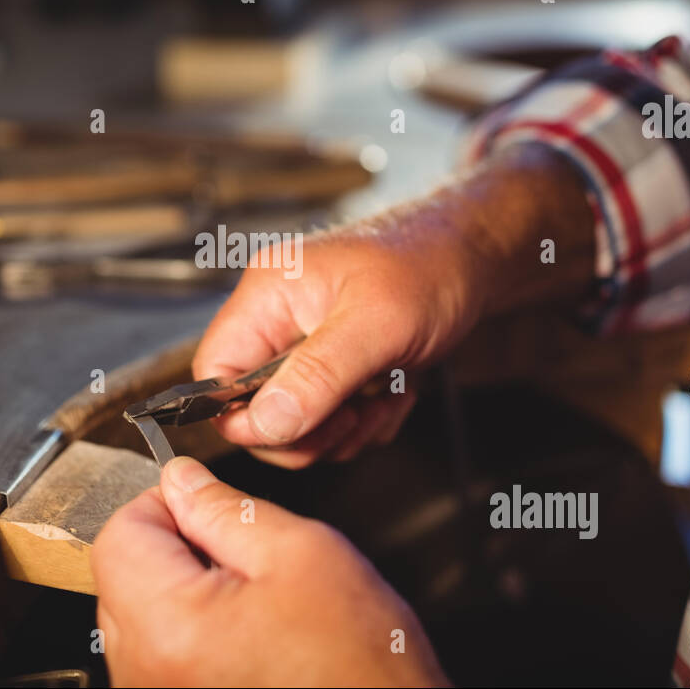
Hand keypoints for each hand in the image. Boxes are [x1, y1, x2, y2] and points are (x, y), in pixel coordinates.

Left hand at [92, 457, 448, 686]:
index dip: (168, 503)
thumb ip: (226, 508)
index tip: (209, 505)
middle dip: (177, 547)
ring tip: (254, 600)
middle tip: (245, 556)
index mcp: (166, 626)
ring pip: (140, 610)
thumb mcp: (300, 553)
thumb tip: (182, 480)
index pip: (120, 532)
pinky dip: (195, 626)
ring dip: (187, 588)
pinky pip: (160, 648)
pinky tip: (248, 632)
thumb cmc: (358, 664)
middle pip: (124, 573)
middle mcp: (145, 671)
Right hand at [194, 205, 482, 467]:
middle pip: (254, 409)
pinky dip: (365, 421)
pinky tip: (393, 392)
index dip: (245, 416)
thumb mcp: (374, 326)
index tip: (296, 430)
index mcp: (266, 295)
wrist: (474, 258)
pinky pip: (330, 420)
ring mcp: (304, 345)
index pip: (215, 373)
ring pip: (296, 422)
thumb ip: (315, 376)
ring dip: (345, 428)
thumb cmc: (429, 268)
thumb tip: (261, 424)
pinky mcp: (333, 366)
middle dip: (308, 429)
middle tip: (353, 416)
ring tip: (383, 397)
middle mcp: (277, 320)